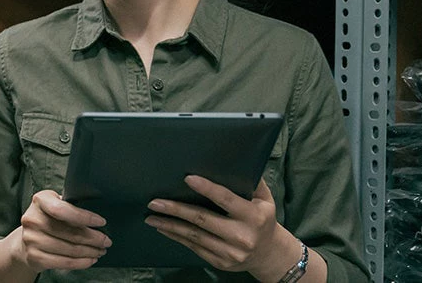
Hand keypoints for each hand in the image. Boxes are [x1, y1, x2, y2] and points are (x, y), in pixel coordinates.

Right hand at [10, 190, 110, 272]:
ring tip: (100, 251)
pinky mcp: (34, 256)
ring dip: (90, 252)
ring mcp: (31, 239)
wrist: (26, 240)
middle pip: (70, 232)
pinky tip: (90, 260)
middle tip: (106, 241)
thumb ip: (71, 206)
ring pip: (70, 249)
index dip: (84, 217)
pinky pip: (64, 262)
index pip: (63, 210)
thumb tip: (99, 219)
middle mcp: (32, 219)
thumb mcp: (56, 205)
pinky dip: (81, 263)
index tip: (101, 222)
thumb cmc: (48, 220)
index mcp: (40, 200)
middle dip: (94, 238)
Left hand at [145, 177, 298, 277]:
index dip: (206, 188)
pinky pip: (193, 247)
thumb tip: (235, 159)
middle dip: (176, 209)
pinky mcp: (220, 262)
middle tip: (154, 202)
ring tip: (151, 216)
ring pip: (193, 235)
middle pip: (202, 219)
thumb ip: (252, 182)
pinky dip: (176, 236)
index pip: (226, 199)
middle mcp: (241, 236)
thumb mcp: (265, 200)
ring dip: (169, 224)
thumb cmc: (263, 220)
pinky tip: (164, 228)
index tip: (187, 178)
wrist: (269, 255)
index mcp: (253, 217)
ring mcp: (230, 252)